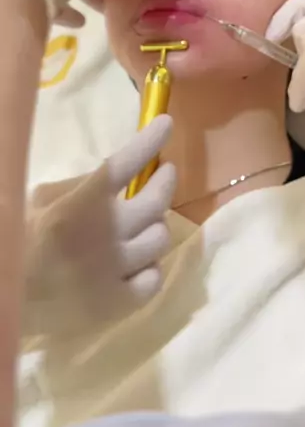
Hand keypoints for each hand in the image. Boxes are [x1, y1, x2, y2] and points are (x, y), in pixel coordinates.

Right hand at [26, 115, 175, 334]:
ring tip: (143, 225)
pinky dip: (149, 268)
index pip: (125, 163)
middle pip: (157, 200)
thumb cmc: (21, 241)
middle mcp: (107, 233)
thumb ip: (81, 183)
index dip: (150, 141)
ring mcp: (116, 269)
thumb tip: (121, 170)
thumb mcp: (42, 199)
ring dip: (154, 227)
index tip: (165, 124)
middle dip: (165, 181)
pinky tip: (138, 264)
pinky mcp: (120, 302)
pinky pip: (154, 278)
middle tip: (164, 174)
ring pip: (160, 238)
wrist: (7, 296)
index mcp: (82, 203)